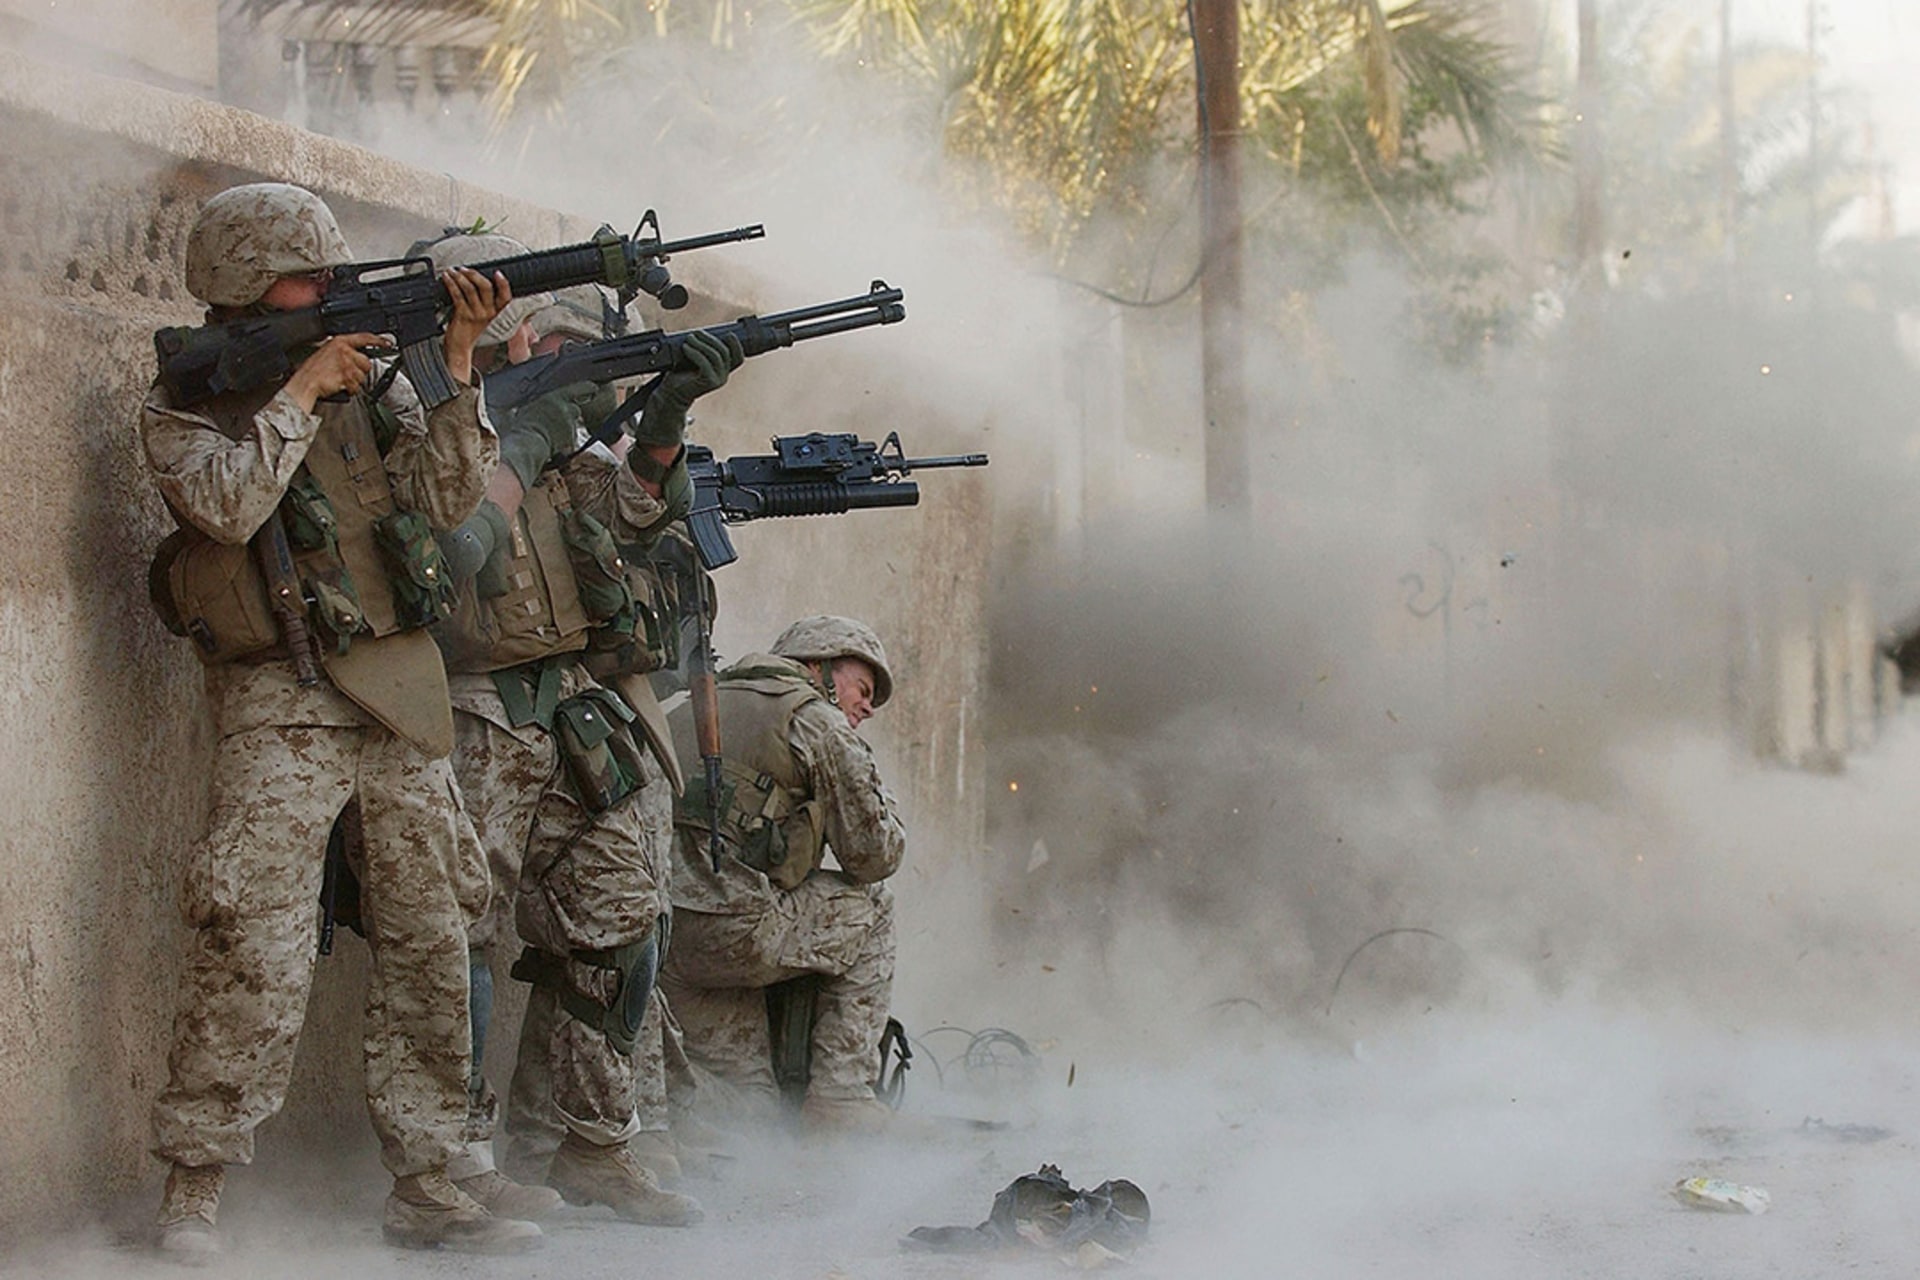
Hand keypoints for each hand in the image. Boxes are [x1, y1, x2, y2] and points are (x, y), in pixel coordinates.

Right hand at [284, 333, 379, 412]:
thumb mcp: (328, 351)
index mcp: (340, 342)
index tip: (387, 343)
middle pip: (366, 363)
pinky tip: (339, 385)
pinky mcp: (346, 376)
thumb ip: (344, 350)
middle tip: (345, 373)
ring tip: (339, 379)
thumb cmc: (314, 370)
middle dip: (359, 371)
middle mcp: (344, 351)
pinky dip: (350, 389)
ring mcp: (346, 364)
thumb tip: (358, 354)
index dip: (378, 340)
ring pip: (362, 377)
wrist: (305, 382)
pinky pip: (356, 386)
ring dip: (353, 381)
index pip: (364, 338)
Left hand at [440, 267, 510, 385]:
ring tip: (453, 271)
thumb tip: (476, 282)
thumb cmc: (469, 330)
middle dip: (474, 274)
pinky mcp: (463, 315)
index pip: (505, 297)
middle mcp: (488, 313)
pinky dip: (451, 284)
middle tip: (464, 269)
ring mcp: (476, 314)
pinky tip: (447, 279)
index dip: (503, 284)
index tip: (498, 273)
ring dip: (459, 277)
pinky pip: (457, 295)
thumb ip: (484, 302)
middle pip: (486, 287)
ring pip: (470, 289)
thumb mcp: (482, 317)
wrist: (460, 347)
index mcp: (495, 313)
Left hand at [635, 329, 744, 447]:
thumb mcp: (693, 360)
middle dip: (710, 339)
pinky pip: (705, 363)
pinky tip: (686, 348)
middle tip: (696, 333)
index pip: (738, 358)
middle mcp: (723, 376)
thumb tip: (700, 333)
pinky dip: (695, 353)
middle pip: (724, 352)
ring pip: (715, 356)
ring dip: (701, 344)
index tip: (728, 334)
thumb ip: (700, 350)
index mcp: (723, 371)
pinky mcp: (708, 382)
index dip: (736, 345)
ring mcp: (717, 380)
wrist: (671, 393)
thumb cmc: (681, 374)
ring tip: (689, 338)